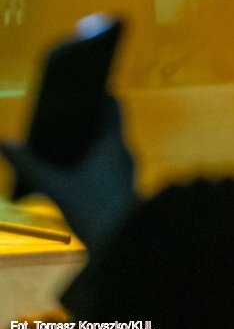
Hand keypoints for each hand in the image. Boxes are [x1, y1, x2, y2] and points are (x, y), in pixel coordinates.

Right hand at [0, 98, 138, 249]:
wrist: (124, 244)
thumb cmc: (93, 211)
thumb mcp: (55, 187)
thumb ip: (29, 164)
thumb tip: (5, 141)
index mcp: (115, 142)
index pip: (112, 105)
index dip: (96, 92)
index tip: (77, 84)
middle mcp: (125, 152)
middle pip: (106, 125)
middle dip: (84, 119)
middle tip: (60, 112)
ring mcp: (127, 170)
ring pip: (106, 147)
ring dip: (86, 141)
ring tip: (59, 140)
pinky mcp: (124, 187)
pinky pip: (107, 164)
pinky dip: (90, 161)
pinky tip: (70, 170)